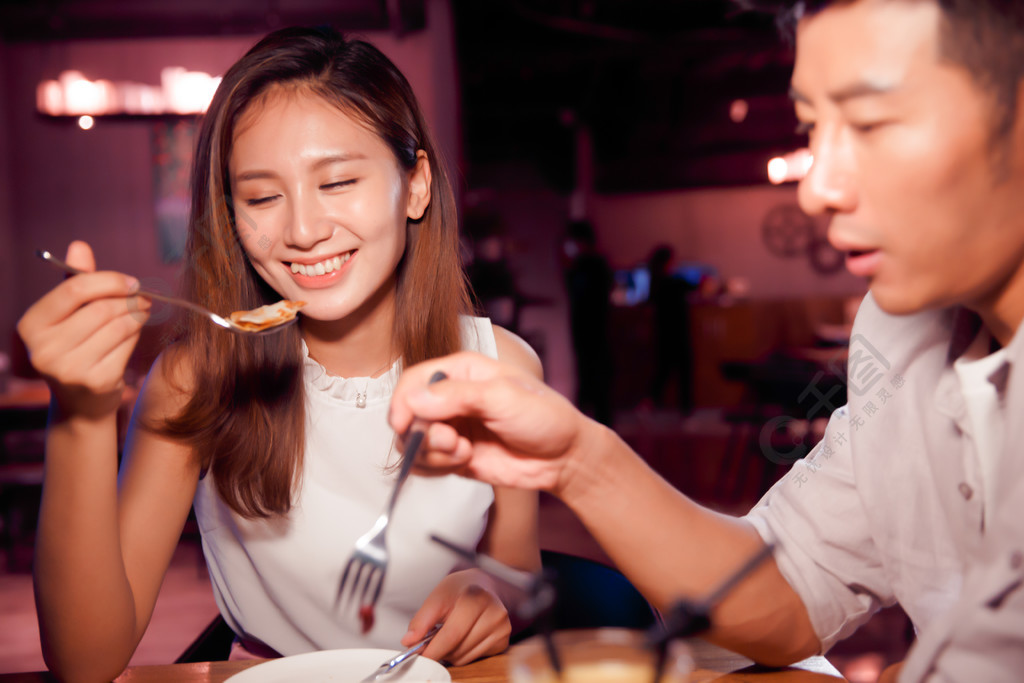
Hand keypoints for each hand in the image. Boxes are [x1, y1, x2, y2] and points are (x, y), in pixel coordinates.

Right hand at [16, 240, 149, 416]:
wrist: (81, 402)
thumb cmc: (76, 346)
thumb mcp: (69, 314)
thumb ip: (75, 281)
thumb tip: (79, 245)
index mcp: (31, 325)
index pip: (74, 289)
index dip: (109, 281)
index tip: (131, 281)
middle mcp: (44, 349)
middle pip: (101, 309)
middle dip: (128, 299)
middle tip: (143, 297)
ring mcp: (68, 369)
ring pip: (118, 326)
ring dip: (137, 315)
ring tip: (142, 311)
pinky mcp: (94, 382)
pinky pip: (127, 346)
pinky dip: (136, 336)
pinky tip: (135, 333)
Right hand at [389, 351, 599, 494]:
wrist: (564, 457)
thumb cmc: (544, 417)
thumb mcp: (503, 397)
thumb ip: (457, 397)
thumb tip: (414, 399)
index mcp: (461, 371)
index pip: (414, 380)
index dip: (402, 402)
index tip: (404, 424)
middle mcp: (451, 398)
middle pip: (408, 414)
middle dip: (423, 434)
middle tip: (452, 442)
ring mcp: (452, 427)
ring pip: (413, 442)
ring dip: (432, 453)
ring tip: (463, 452)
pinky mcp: (454, 455)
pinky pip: (426, 463)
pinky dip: (438, 467)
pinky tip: (465, 461)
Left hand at [402, 569, 510, 665]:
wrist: (482, 585)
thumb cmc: (461, 589)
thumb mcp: (437, 596)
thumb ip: (422, 619)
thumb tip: (410, 640)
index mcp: (476, 598)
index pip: (452, 634)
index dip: (434, 649)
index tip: (421, 655)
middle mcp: (494, 613)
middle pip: (458, 648)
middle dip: (441, 650)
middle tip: (434, 640)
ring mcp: (502, 628)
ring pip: (466, 657)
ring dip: (452, 652)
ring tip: (452, 634)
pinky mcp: (504, 640)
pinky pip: (476, 658)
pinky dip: (465, 653)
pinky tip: (465, 637)